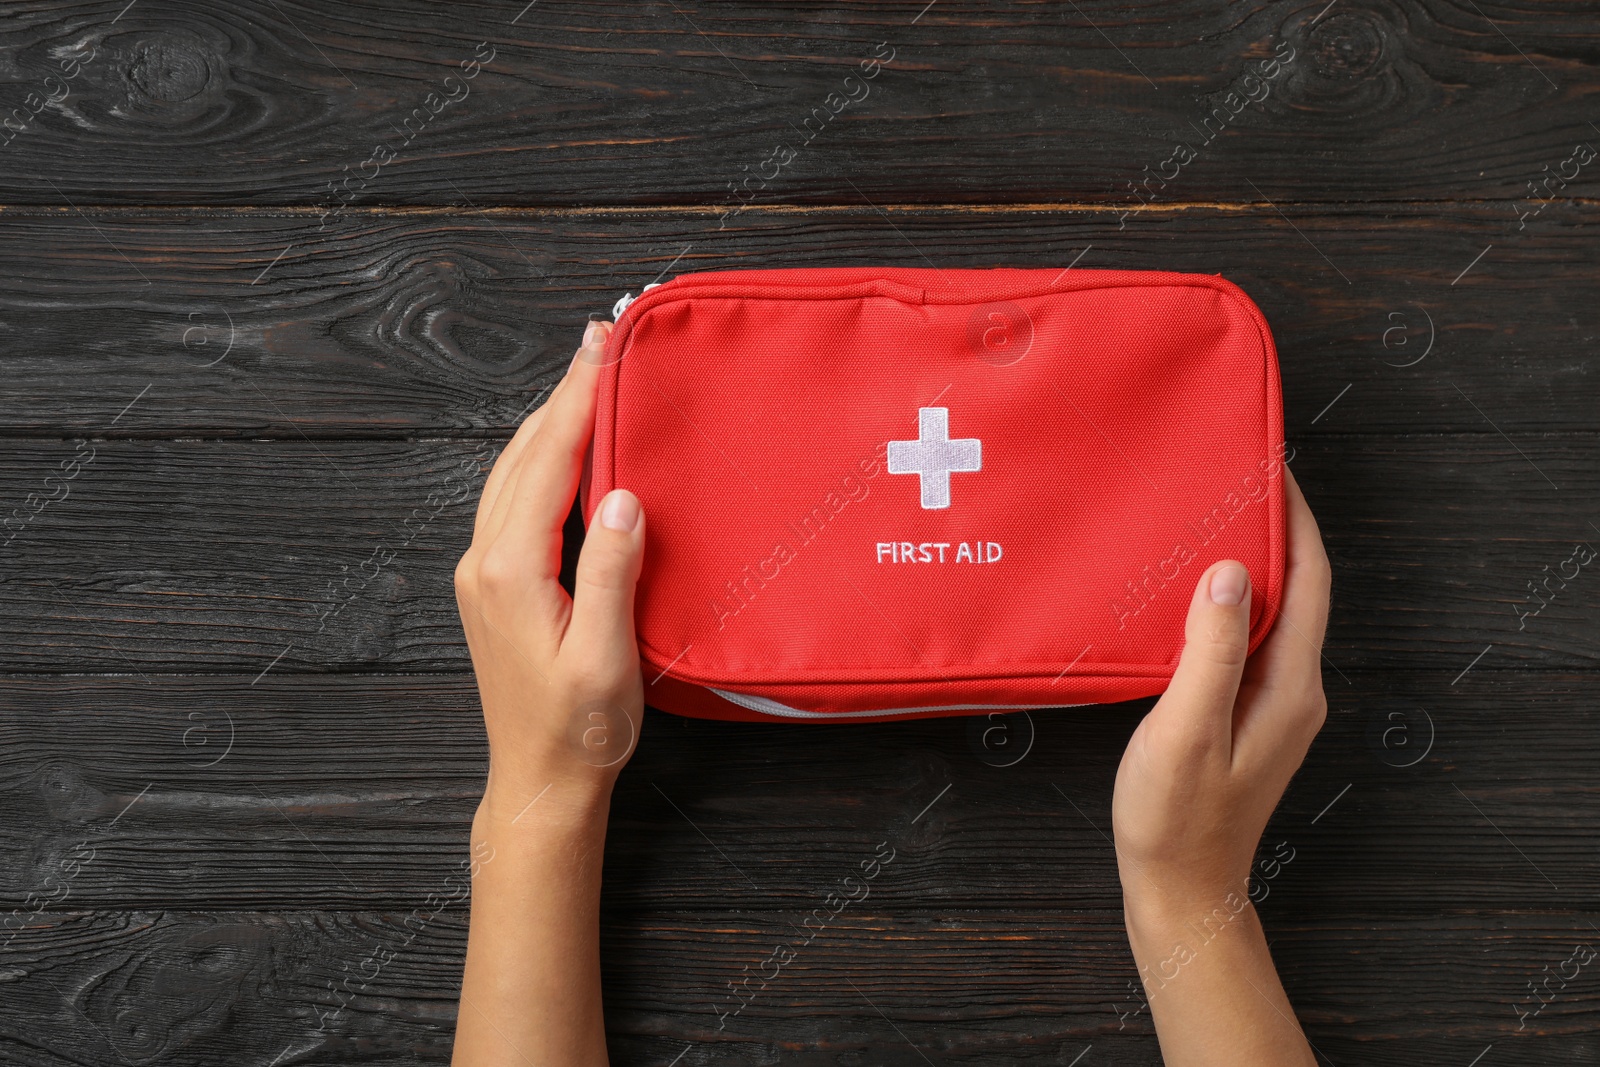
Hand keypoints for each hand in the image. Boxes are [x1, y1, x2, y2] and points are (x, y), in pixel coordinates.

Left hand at [453, 319, 646, 821]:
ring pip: (513, 472)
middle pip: (523, 454)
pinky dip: (542, 458)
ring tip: (586, 376)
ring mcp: (483, 572)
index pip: (548, 462)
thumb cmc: (578, 729)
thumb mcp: (605, 657)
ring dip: (550, 421)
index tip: (600, 344)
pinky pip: (514, 499)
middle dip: (562, 393)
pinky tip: (568, 449)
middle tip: (599, 339)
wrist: (539, 781)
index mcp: (510, 572)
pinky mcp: (494, 585)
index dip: (577, 397)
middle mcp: (485, 562)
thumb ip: (610, 572)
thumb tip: (621, 497)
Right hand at [1112, 467, 1330, 911]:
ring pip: (1272, 612)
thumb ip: (1211, 649)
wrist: (1180, 889)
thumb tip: (1230, 569)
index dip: (1293, 517)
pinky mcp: (1246, 713)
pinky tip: (1192, 591)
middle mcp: (1294, 688)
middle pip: (1297, 588)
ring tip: (1210, 517)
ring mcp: (1273, 703)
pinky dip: (1228, 600)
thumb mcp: (1186, 729)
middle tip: (1232, 476)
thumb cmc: (1176, 818)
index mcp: (1289, 685)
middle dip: (1272, 527)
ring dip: (1249, 562)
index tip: (1269, 465)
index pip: (1308, 579)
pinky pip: (1249, 638)